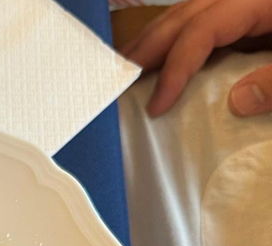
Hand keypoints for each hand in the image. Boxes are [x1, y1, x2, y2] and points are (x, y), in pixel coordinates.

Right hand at [119, 0, 271, 116]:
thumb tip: (237, 101)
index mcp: (258, 0)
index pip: (202, 29)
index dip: (175, 67)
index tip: (157, 106)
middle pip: (182, 17)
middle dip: (145, 51)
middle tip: (117, 87)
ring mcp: (238, 4)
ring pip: (183, 16)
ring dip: (151, 44)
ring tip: (125, 74)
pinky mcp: (240, 15)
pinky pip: (196, 24)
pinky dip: (171, 44)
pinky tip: (156, 64)